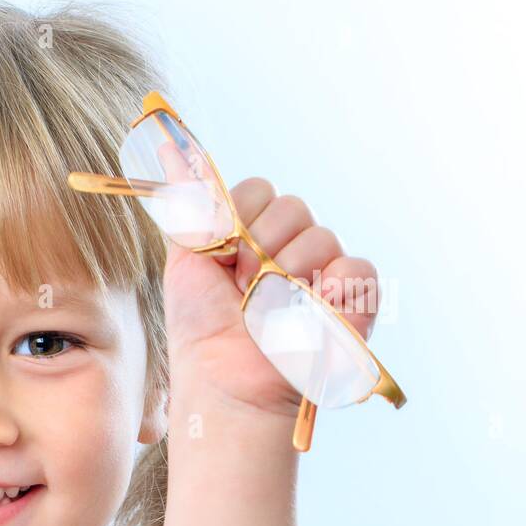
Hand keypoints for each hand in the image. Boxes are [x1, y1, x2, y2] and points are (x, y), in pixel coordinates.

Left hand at [162, 178, 379, 418]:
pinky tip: (305, 317)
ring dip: (285, 276)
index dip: (236, 220)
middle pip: (291, 206)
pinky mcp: (355, 299)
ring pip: (319, 235)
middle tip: (241, 288)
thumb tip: (170, 145)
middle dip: (258, 247)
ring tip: (267, 311)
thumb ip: (189, 205)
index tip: (218, 256)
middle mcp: (292, 246)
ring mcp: (325, 271)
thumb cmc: (201, 327)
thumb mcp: (185, 258)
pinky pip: (355, 267)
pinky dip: (329, 290)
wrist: (223, 380)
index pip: (257, 191)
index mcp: (254, 233)